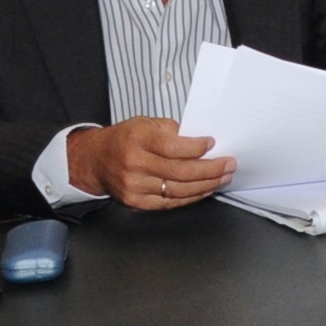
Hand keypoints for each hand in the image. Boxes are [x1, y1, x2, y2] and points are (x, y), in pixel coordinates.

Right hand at [62, 118, 233, 210]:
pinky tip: (205, 189)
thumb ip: (172, 130)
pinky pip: (170, 202)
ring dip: (206, 185)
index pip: (174, 147)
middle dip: (211, 169)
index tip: (213, 144)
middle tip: (229, 164)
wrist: (96, 160)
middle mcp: (134, 164)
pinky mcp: (135, 202)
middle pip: (181, 172)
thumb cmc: (125, 139)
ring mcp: (134, 186)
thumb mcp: (145, 123)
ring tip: (223, 177)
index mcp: (138, 139)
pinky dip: (191, 197)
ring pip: (178, 190)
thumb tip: (201, 141)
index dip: (197, 148)